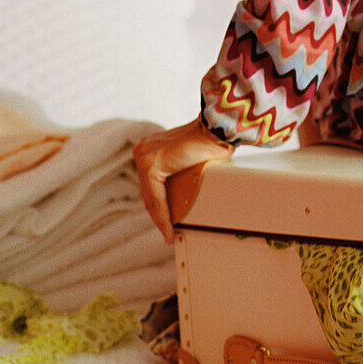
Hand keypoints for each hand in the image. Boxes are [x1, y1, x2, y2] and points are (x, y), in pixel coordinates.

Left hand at [133, 117, 234, 243]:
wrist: (219, 129)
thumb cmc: (214, 140)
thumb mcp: (192, 156)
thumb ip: (182, 166)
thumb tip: (186, 187)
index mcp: (151, 146)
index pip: (151, 183)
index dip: (158, 205)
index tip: (166, 222)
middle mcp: (144, 149)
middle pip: (149, 191)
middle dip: (159, 214)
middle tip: (168, 232)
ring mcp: (145, 156)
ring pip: (151, 197)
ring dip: (161, 219)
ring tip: (170, 234)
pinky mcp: (151, 165)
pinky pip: (157, 199)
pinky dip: (163, 216)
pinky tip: (169, 229)